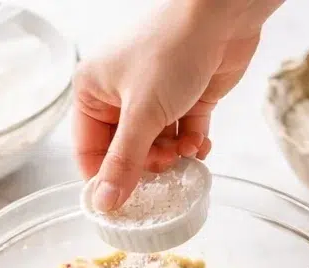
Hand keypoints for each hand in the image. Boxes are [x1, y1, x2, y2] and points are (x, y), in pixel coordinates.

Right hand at [73, 0, 277, 210]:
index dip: (105, 181)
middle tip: (165, 171)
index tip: (124, 208)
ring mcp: (154, 97)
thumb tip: (105, 202)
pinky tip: (200, 143)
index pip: (89, 151)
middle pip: (126, 153)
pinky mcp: (186, 100)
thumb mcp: (142, 115)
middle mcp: (119, 95)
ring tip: (185, 152)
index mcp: (93, 91)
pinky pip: (183, 136)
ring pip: (157, 148)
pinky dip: (192, 145)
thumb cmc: (171, 51)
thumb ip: (125, 163)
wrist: (219, 18)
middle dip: (147, 168)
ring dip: (173, 158)